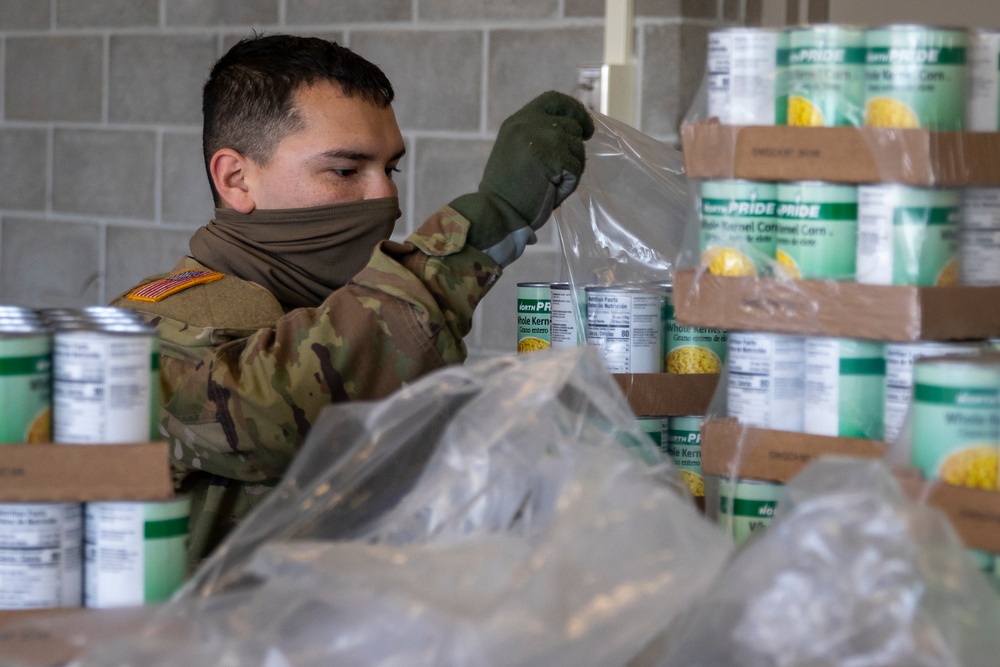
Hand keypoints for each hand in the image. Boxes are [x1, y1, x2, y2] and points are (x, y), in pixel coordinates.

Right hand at [451, 91, 594, 267]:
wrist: (495, 213)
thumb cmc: (508, 192)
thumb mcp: (518, 151)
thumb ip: (539, 136)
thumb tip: (576, 130)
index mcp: (518, 121)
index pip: (554, 99)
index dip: (575, 110)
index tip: (586, 129)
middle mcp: (527, 123)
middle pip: (572, 127)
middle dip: (573, 152)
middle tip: (558, 174)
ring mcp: (539, 139)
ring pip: (577, 148)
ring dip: (570, 171)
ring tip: (548, 185)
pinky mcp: (550, 158)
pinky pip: (576, 169)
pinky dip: (568, 185)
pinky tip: (549, 192)